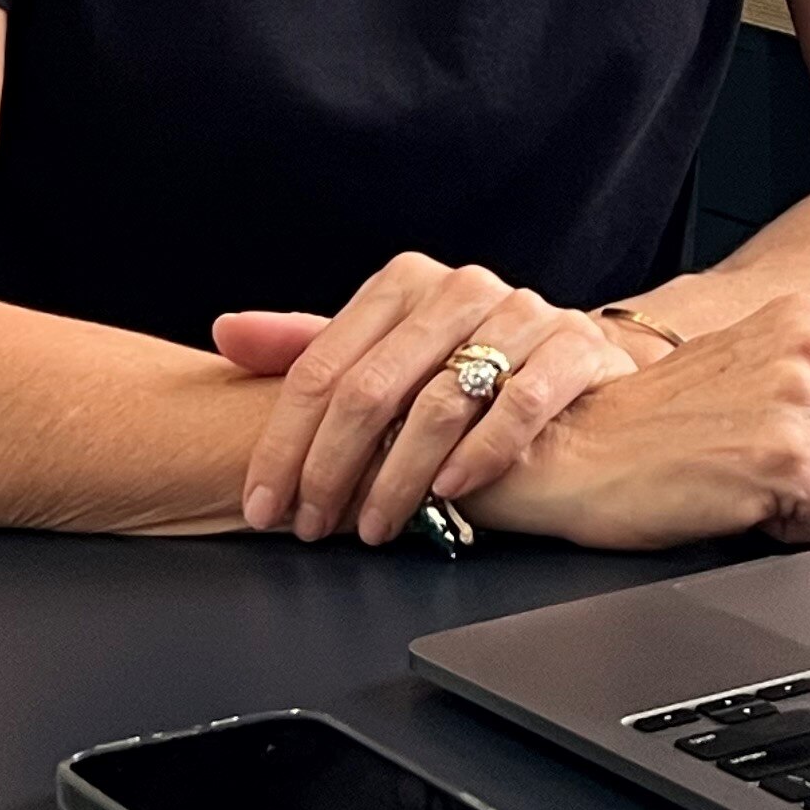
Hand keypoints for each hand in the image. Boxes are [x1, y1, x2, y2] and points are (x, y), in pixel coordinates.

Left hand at [212, 253, 631, 545]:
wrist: (581, 372)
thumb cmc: (472, 367)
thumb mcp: (387, 354)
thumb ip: (309, 347)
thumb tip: (227, 332)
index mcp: (405, 281)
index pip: (323, 367)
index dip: (284, 443)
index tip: (264, 504)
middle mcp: (461, 287)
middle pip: (373, 387)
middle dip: (331, 469)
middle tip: (313, 526)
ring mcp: (523, 313)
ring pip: (441, 403)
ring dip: (399, 479)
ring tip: (378, 527)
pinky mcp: (575, 347)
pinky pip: (518, 406)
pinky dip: (477, 457)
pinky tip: (450, 495)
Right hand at [460, 292, 809, 550]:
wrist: (569, 447)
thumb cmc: (645, 421)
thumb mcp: (747, 365)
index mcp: (809, 316)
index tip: (798, 453)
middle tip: (758, 471)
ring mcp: (799, 399)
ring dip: (806, 508)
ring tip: (738, 481)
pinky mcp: (785, 457)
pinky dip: (790, 534)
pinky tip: (735, 503)